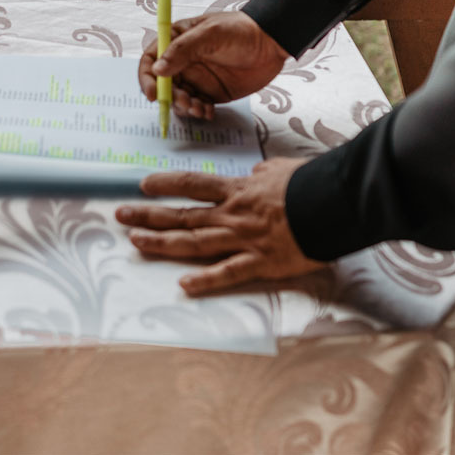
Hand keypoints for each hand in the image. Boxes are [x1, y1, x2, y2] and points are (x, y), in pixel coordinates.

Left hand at [115, 158, 322, 294]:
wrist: (334, 202)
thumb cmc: (312, 182)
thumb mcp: (281, 169)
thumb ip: (262, 174)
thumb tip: (254, 174)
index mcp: (237, 190)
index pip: (192, 184)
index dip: (165, 184)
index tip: (142, 185)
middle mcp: (231, 215)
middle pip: (182, 214)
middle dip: (148, 214)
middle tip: (120, 214)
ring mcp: (242, 239)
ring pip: (193, 242)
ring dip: (162, 242)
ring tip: (135, 241)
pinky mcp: (261, 262)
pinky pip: (228, 273)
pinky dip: (206, 280)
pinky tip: (183, 284)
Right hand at [138, 11, 287, 119]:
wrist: (273, 42)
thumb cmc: (241, 30)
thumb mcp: (210, 34)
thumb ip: (182, 50)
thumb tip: (157, 70)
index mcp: (177, 41)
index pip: (151, 59)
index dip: (147, 77)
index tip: (153, 93)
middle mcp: (183, 61)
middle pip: (162, 84)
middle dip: (170, 97)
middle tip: (185, 102)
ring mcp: (196, 78)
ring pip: (178, 98)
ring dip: (184, 107)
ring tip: (200, 108)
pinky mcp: (211, 92)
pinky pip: (196, 106)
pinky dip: (199, 111)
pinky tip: (209, 111)